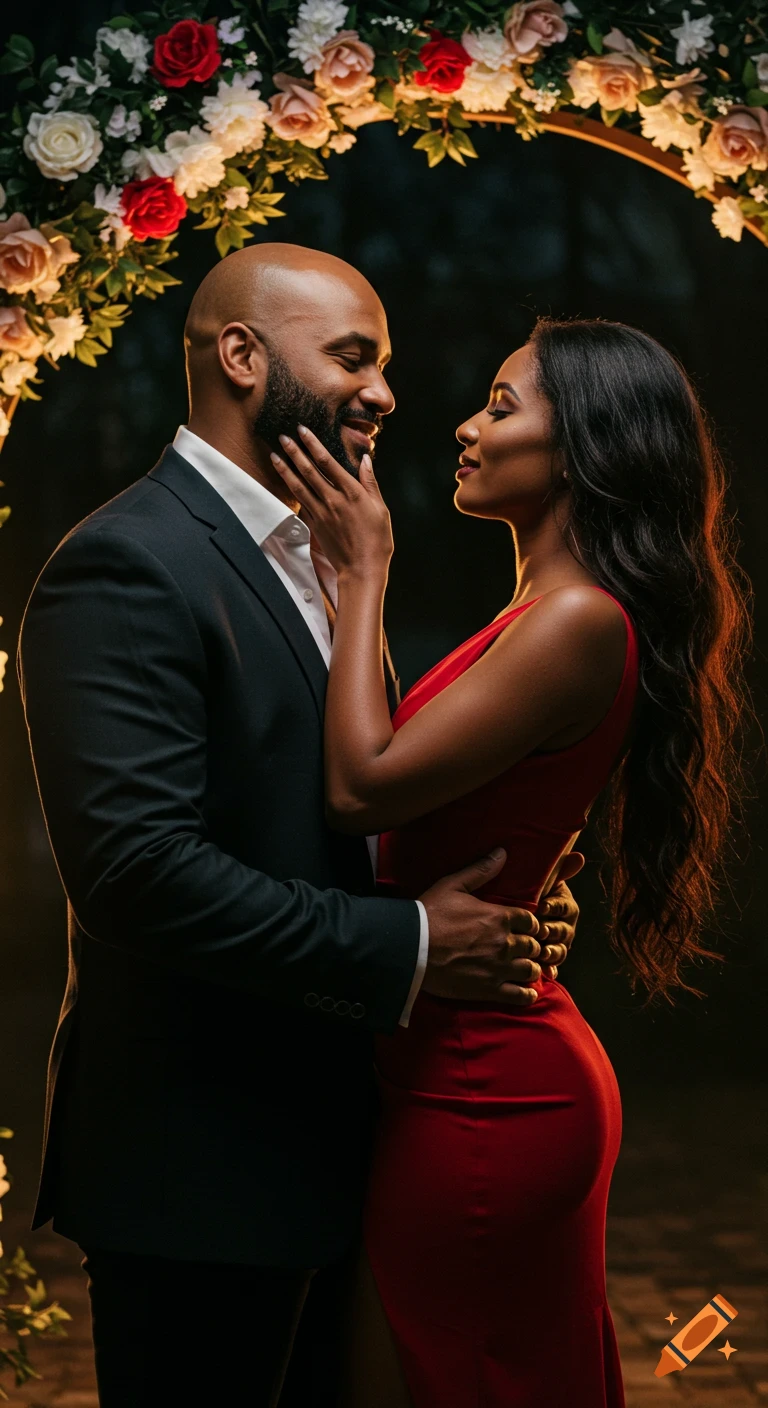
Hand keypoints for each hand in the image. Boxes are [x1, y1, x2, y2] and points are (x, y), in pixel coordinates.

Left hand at [270, 425, 392, 579]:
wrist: (361, 569)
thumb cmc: (377, 540)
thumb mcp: (380, 508)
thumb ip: (370, 482)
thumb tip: (366, 459)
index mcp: (352, 493)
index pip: (327, 461)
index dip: (312, 444)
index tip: (302, 430)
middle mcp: (333, 500)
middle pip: (308, 470)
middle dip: (294, 451)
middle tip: (282, 437)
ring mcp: (321, 513)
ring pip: (298, 486)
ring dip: (285, 469)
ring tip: (274, 455)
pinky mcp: (315, 525)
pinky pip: (300, 503)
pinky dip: (291, 490)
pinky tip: (285, 481)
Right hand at [419, 848, 541, 1006]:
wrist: (411, 948)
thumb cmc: (430, 914)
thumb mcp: (453, 885)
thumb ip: (481, 870)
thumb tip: (503, 852)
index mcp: (499, 917)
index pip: (531, 921)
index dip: (530, 924)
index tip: (525, 928)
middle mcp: (505, 942)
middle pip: (533, 946)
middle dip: (531, 947)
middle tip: (524, 949)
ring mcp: (499, 968)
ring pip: (531, 970)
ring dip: (531, 969)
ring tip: (525, 969)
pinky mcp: (489, 990)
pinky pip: (520, 996)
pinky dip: (527, 995)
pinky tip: (526, 993)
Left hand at [538, 851, 582, 979]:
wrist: (513, 913)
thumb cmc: (528, 894)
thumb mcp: (540, 882)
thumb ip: (559, 870)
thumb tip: (580, 856)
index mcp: (565, 906)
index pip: (565, 907)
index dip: (554, 907)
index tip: (542, 906)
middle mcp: (565, 926)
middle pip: (564, 931)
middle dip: (553, 931)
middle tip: (541, 930)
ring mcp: (558, 944)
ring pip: (560, 950)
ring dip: (553, 952)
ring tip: (542, 952)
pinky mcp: (549, 959)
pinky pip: (553, 966)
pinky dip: (550, 970)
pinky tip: (546, 972)